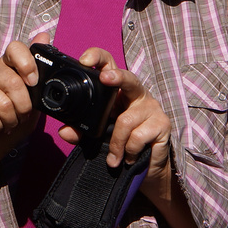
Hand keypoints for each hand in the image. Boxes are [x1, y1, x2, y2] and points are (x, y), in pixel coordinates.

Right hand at [0, 32, 49, 179]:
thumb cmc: (12, 118)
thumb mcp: (33, 98)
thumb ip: (40, 73)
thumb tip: (44, 35)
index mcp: (7, 65)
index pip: (16, 48)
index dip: (27, 64)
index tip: (33, 82)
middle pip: (13, 82)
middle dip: (23, 107)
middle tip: (20, 115)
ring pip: (4, 103)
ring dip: (11, 120)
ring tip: (7, 122)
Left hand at [62, 49, 202, 227]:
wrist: (146, 169)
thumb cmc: (121, 143)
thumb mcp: (97, 135)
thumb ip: (81, 131)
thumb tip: (64, 132)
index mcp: (119, 90)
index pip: (109, 65)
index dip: (98, 58)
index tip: (85, 61)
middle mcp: (137, 94)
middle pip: (128, 78)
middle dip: (116, 77)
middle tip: (104, 78)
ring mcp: (152, 108)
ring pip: (125, 120)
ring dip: (116, 144)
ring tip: (114, 158)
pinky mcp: (163, 125)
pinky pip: (137, 137)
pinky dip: (128, 151)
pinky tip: (129, 158)